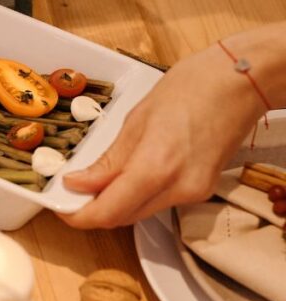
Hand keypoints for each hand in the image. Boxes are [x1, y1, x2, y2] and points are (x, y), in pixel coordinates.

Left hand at [60, 43, 266, 228]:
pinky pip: (159, 202)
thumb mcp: (136, 120)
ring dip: (114, 204)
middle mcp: (177, 188)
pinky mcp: (202, 190)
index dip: (78, 216)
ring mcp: (193, 192)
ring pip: (140, 213)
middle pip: (122, 217)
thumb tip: (78, 183)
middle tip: (71, 194)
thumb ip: (109, 160)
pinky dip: (136, 196)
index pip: (108, 212)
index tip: (60, 207)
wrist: (239, 82)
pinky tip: (125, 176)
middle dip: (93, 211)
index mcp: (155, 166)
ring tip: (94, 182)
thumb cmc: (190, 88)